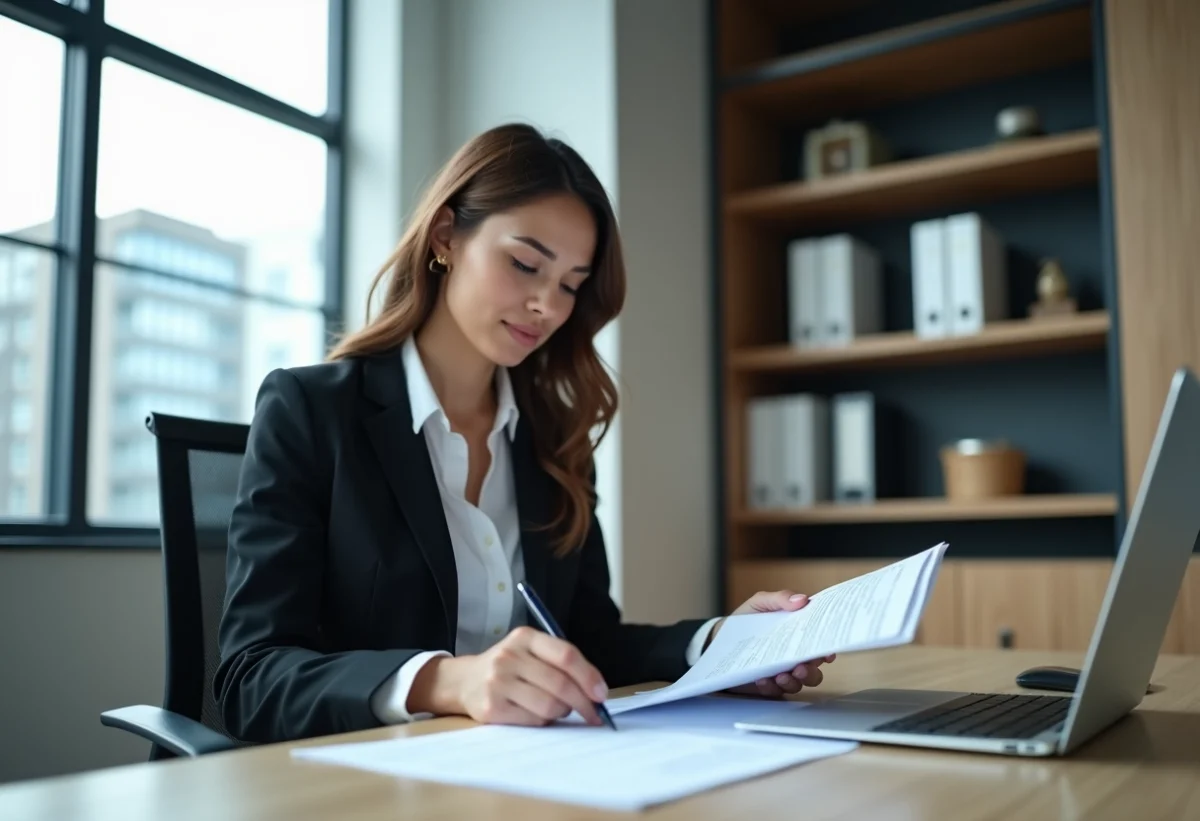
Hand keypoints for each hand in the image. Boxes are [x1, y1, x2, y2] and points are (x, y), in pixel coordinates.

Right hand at [407, 626, 608, 725]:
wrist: (464, 680)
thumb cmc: (510, 667)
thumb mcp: (530, 651)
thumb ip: (561, 663)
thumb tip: (596, 692)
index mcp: (525, 637)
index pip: (566, 655)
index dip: (589, 676)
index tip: (601, 694)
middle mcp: (510, 656)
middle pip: (560, 684)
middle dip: (583, 703)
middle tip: (594, 714)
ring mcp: (498, 682)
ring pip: (549, 706)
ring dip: (562, 712)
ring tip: (557, 708)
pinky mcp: (491, 708)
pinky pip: (533, 721)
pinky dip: (543, 721)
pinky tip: (536, 714)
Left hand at [709, 589, 835, 697]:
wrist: (720, 637)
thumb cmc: (746, 619)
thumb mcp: (760, 603)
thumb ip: (780, 599)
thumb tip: (802, 599)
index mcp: (797, 636)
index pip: (819, 645)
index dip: (827, 650)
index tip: (826, 653)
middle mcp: (794, 657)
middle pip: (814, 670)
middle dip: (811, 672)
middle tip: (801, 668)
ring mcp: (782, 672)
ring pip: (798, 684)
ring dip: (793, 682)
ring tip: (780, 676)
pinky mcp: (767, 685)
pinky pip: (775, 691)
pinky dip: (770, 687)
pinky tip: (762, 680)